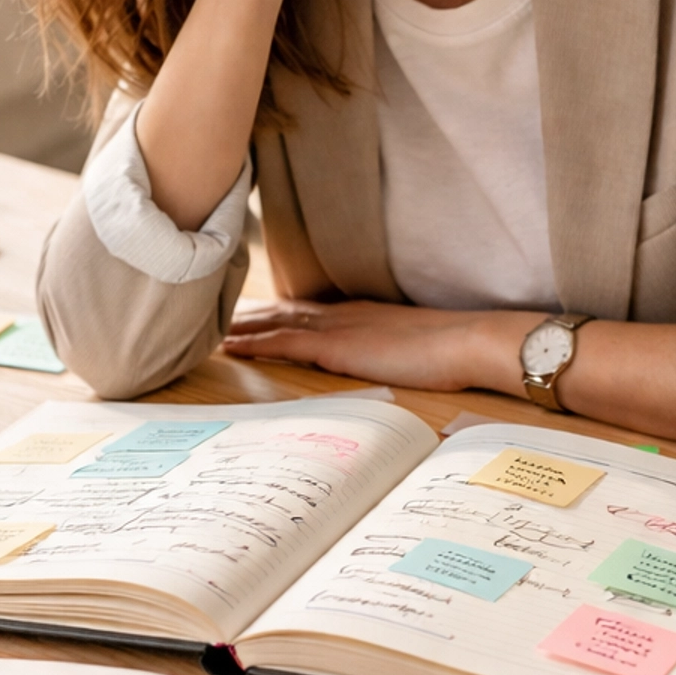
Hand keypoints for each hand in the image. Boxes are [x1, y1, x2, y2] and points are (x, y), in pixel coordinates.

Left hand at [224, 299, 529, 392]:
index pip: (306, 310)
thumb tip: (383, 364)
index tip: (249, 315)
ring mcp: (337, 327)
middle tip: (213, 317)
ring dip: (240, 326)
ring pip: (274, 322)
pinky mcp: (336, 345)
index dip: (274, 313)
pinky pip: (284, 342)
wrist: (468, 342)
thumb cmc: (452, 351)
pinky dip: (254, 342)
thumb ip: (389, 351)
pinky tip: (230, 344)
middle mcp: (343, 313)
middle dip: (247, 315)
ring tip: (207, 331)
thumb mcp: (412, 349)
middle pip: (282, 311)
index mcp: (360, 314)